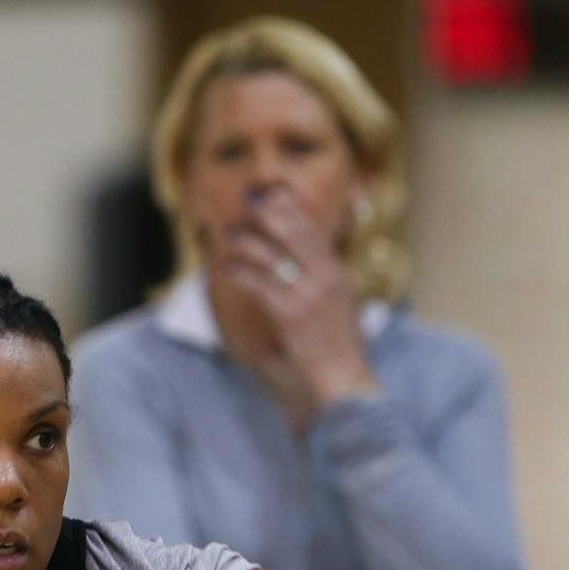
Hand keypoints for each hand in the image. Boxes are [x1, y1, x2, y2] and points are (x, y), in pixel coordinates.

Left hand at [210, 187, 375, 426]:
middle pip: (297, 231)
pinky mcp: (291, 314)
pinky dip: (239, 271)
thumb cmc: (339, 345)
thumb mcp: (340, 302)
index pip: (314, 229)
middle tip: (250, 197)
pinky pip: (259, 283)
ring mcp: (309, 294)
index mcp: (338, 272)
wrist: (344, 379)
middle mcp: (327, 277)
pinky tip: (224, 267)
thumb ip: (324, 276)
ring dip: (247, 239)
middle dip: (272, 210)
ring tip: (228, 234)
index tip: (274, 190)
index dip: (292, 206)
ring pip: (274, 254)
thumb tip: (303, 255)